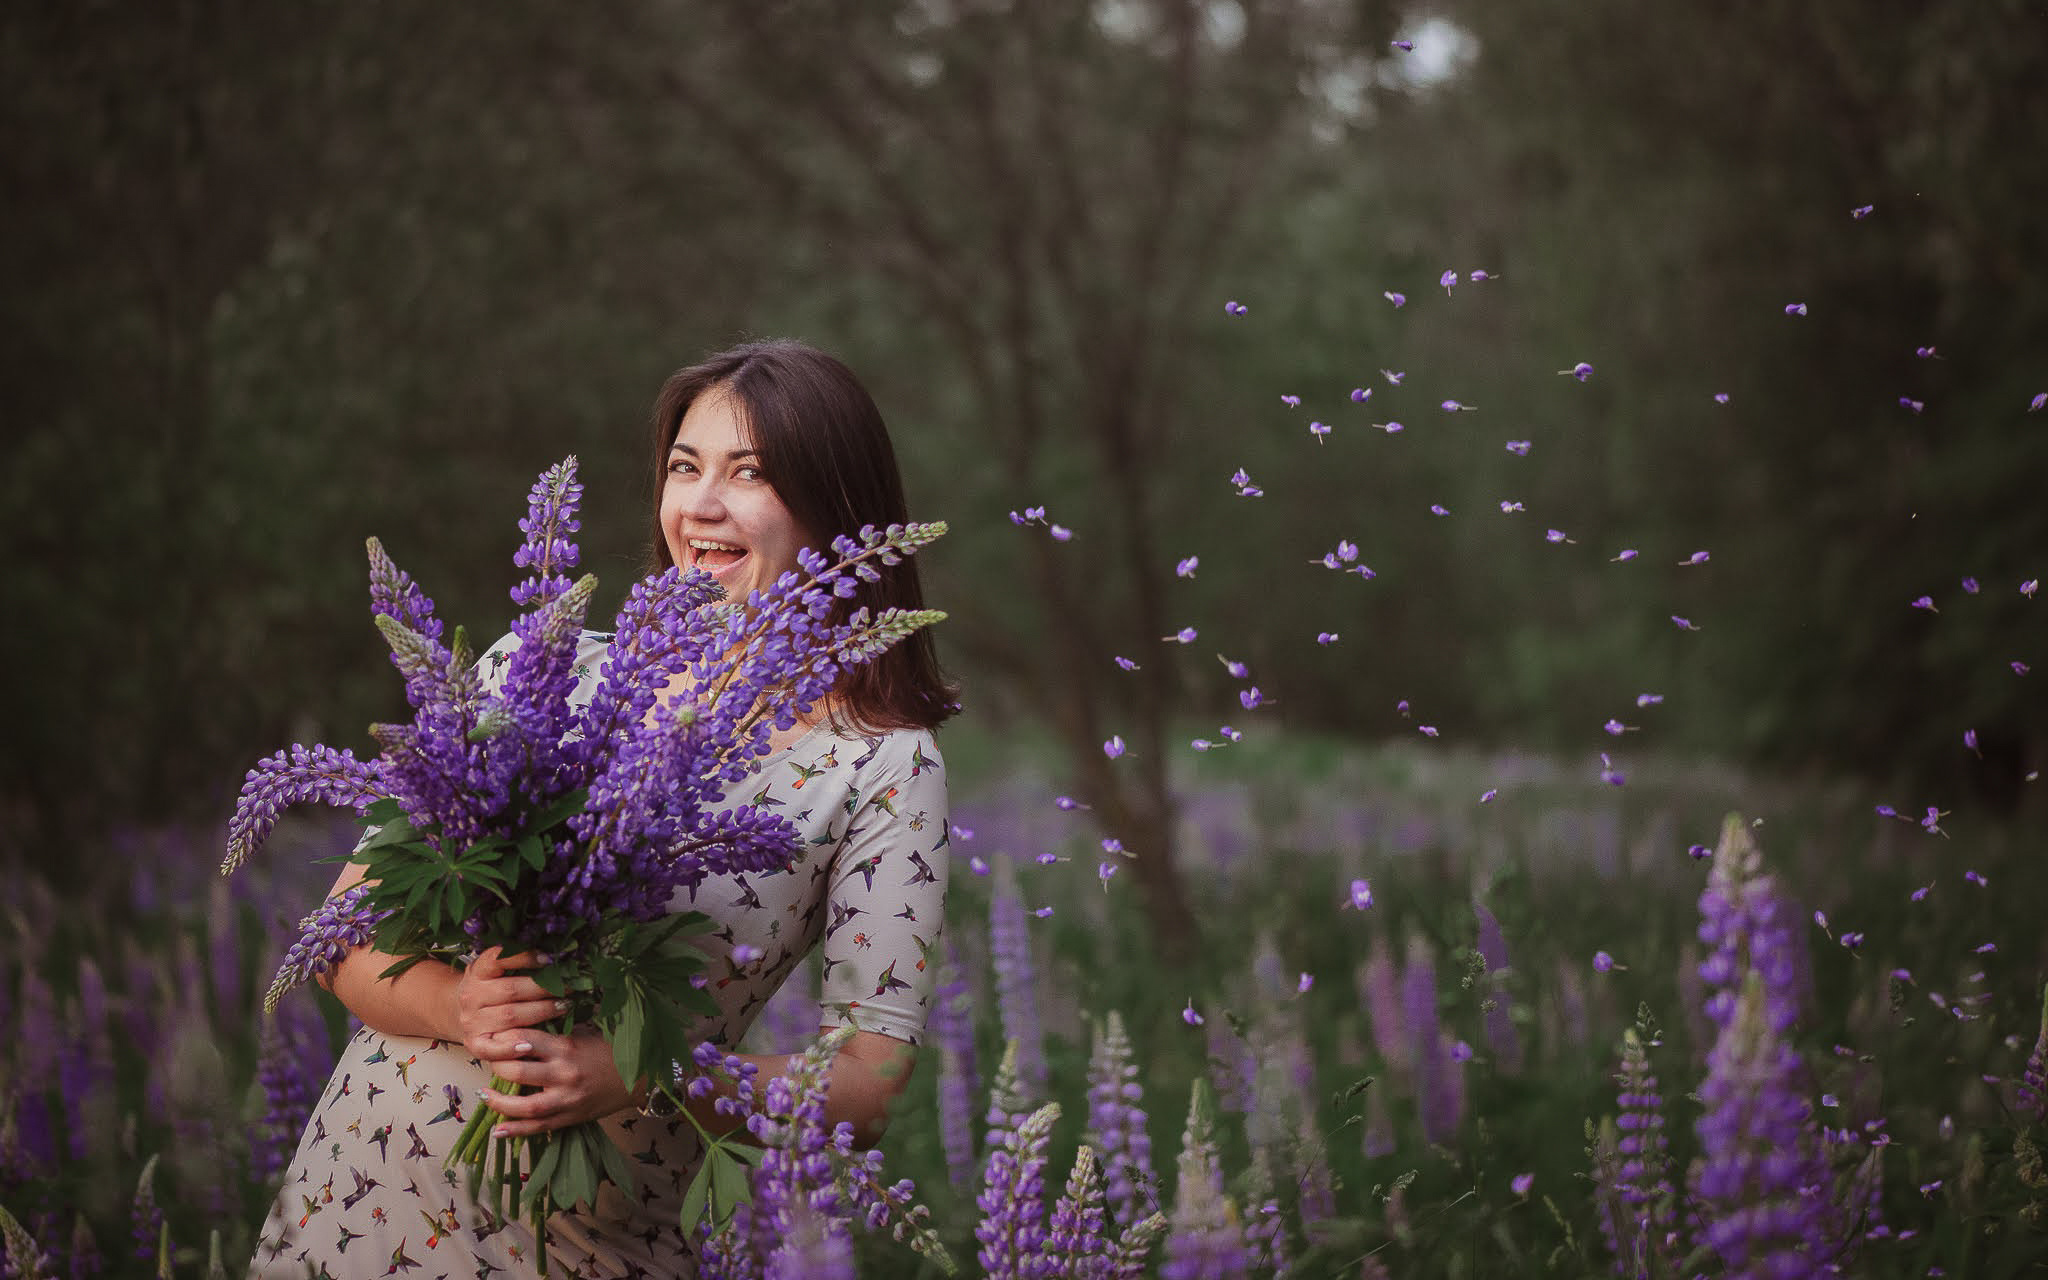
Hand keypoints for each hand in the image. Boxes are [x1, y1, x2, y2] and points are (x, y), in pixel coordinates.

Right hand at [453, 946, 564, 1063]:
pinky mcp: (475, 1045)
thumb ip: (517, 961)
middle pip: (511, 990)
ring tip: (564, 1006)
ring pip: (510, 1016)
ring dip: (541, 1011)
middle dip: (543, 988)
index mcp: (477, 972)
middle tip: (568, 987)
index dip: (524, 957)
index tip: (548, 959)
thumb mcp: (498, 971)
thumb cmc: (493, 990)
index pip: (498, 959)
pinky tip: (530, 1045)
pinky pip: (492, 1049)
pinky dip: (511, 1048)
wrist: (467, 1016)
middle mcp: (471, 996)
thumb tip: (553, 955)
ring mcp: (472, 1022)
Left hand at [478, 1027, 633, 1136]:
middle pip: (518, 1072)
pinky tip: (498, 1130)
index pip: (524, 1041)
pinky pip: (540, 1128)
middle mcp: (565, 1074)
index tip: (491, 1038)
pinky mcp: (572, 1118)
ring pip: (526, 1106)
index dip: (503, 1040)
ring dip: (499, 1103)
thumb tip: (521, 1033)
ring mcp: (568, 1099)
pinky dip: (517, 1131)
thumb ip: (555, 1035)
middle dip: (497, 1068)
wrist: (640, 1078)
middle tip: (489, 1064)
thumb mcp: (584, 1034)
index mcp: (567, 1048)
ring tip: (484, 1095)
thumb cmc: (611, 1050)